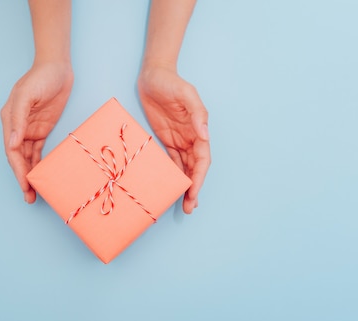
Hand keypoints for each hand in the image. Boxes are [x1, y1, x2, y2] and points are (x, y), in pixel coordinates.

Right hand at [1, 61, 72, 202]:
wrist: (57, 68)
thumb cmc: (40, 78)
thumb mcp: (27, 95)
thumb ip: (19, 118)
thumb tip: (12, 142)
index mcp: (10, 120)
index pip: (11, 150)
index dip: (17, 169)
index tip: (25, 184)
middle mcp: (17, 127)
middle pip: (18, 158)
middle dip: (22, 178)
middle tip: (29, 197)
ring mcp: (29, 130)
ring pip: (27, 158)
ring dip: (29, 175)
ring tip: (33, 194)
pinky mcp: (41, 130)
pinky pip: (37, 152)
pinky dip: (38, 165)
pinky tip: (40, 177)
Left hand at [138, 65, 210, 213]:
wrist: (153, 76)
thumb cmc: (170, 82)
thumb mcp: (186, 94)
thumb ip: (196, 113)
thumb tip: (205, 135)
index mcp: (198, 129)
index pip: (202, 159)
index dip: (200, 177)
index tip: (194, 192)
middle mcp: (191, 138)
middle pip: (195, 169)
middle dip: (194, 189)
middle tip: (190, 208)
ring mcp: (179, 140)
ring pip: (185, 169)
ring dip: (186, 187)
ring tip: (184, 205)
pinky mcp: (167, 140)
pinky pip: (173, 162)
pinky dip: (174, 176)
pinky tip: (171, 188)